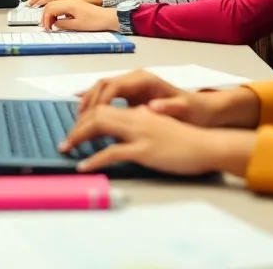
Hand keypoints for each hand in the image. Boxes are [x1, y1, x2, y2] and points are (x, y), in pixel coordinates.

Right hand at [39, 0, 119, 31]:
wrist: (107, 18)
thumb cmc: (95, 21)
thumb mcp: (77, 25)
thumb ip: (63, 24)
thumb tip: (54, 24)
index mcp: (69, 4)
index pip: (50, 8)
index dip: (46, 19)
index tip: (47, 28)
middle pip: (50, 4)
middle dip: (46, 15)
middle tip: (46, 26)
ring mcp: (73, 0)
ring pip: (55, 4)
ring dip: (50, 13)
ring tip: (50, 23)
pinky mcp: (75, 3)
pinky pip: (61, 5)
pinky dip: (56, 12)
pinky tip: (58, 19)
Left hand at [58, 105, 255, 176]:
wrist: (207, 145)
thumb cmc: (185, 140)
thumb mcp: (157, 127)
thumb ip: (139, 125)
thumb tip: (121, 132)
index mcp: (138, 111)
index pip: (104, 106)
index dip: (85, 114)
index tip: (73, 126)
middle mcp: (136, 116)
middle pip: (97, 112)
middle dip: (76, 125)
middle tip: (65, 141)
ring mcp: (139, 132)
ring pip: (99, 125)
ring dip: (78, 137)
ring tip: (66, 148)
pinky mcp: (144, 149)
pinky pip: (112, 152)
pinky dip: (94, 159)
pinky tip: (83, 166)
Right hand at [79, 70, 260, 128]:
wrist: (203, 111)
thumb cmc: (194, 111)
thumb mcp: (184, 111)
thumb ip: (169, 109)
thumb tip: (152, 108)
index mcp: (144, 80)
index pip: (113, 86)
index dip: (98, 101)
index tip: (88, 117)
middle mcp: (135, 79)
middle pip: (102, 85)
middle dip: (87, 101)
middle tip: (77, 122)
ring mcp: (132, 85)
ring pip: (101, 89)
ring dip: (88, 103)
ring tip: (78, 122)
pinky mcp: (131, 94)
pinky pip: (106, 96)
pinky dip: (94, 104)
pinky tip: (85, 115)